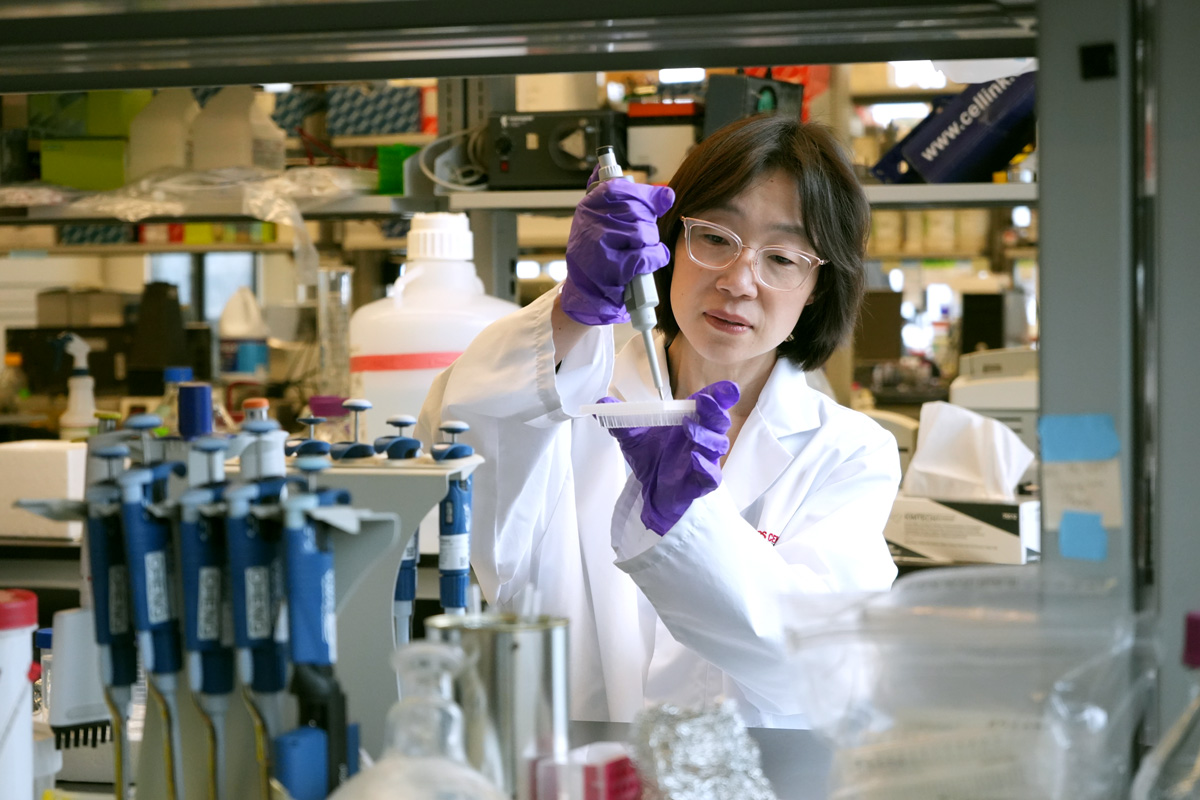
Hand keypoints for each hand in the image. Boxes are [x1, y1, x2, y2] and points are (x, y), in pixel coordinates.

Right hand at [560, 170, 674, 325]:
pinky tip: (650, 262)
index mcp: (589, 205)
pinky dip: (655, 259)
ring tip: (642, 250)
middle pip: (638, 211)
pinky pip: (647, 256)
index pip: (623, 188)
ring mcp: (600, 244)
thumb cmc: (597, 254)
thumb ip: (627, 201)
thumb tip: (666, 194)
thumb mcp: (602, 221)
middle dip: (648, 225)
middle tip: (643, 237)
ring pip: (644, 233)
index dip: (647, 195)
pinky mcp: (612, 268)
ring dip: (651, 244)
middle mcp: (591, 221)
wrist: (584, 292)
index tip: (662, 201)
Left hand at [601, 381, 739, 534]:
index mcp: (691, 421)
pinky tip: (694, 458)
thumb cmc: (652, 459)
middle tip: (701, 402)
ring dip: (706, 435)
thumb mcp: (632, 437)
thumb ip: (620, 420)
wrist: (650, 492)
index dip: (721, 395)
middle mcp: (702, 438)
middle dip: (714, 411)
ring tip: (687, 428)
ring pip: (718, 445)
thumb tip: (601, 403)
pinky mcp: (702, 483)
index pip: (712, 404)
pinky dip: (705, 466)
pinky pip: (712, 475)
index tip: (727, 388)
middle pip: (719, 422)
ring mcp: (705, 460)